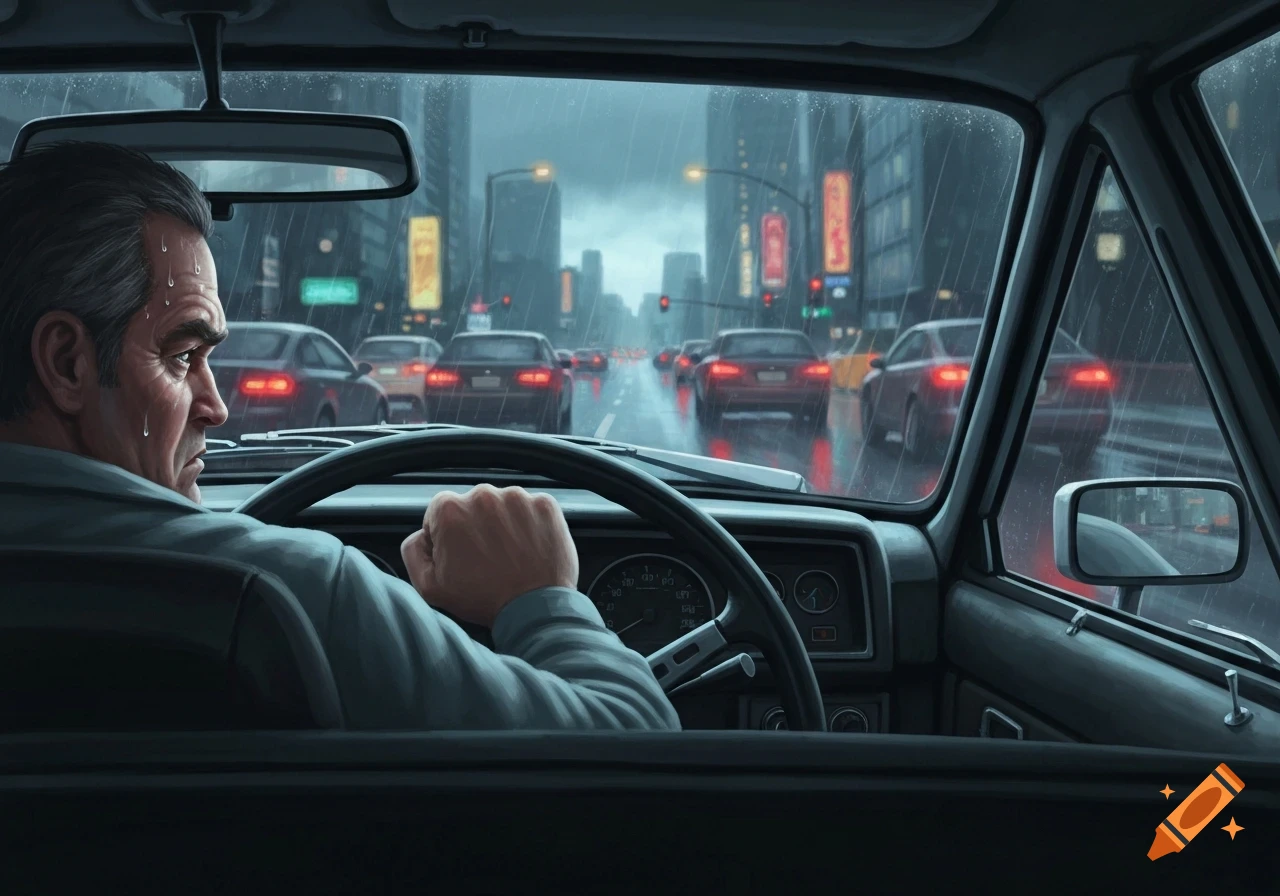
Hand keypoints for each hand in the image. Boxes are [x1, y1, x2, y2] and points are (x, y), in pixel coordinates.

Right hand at [400, 484, 578, 627]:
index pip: (440, 511)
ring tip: (509, 556)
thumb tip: (421, 534)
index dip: (448, 536)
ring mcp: (518, 497)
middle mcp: (483, 495)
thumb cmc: (482, 600)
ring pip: (502, 506)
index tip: (461, 556)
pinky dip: (529, 525)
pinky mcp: (544, 505)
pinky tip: (528, 549)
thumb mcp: (429, 586)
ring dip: (502, 525)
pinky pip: (530, 509)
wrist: (534, 609)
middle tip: (486, 559)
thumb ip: (414, 551)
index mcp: (449, 509)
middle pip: (472, 505)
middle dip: (475, 527)